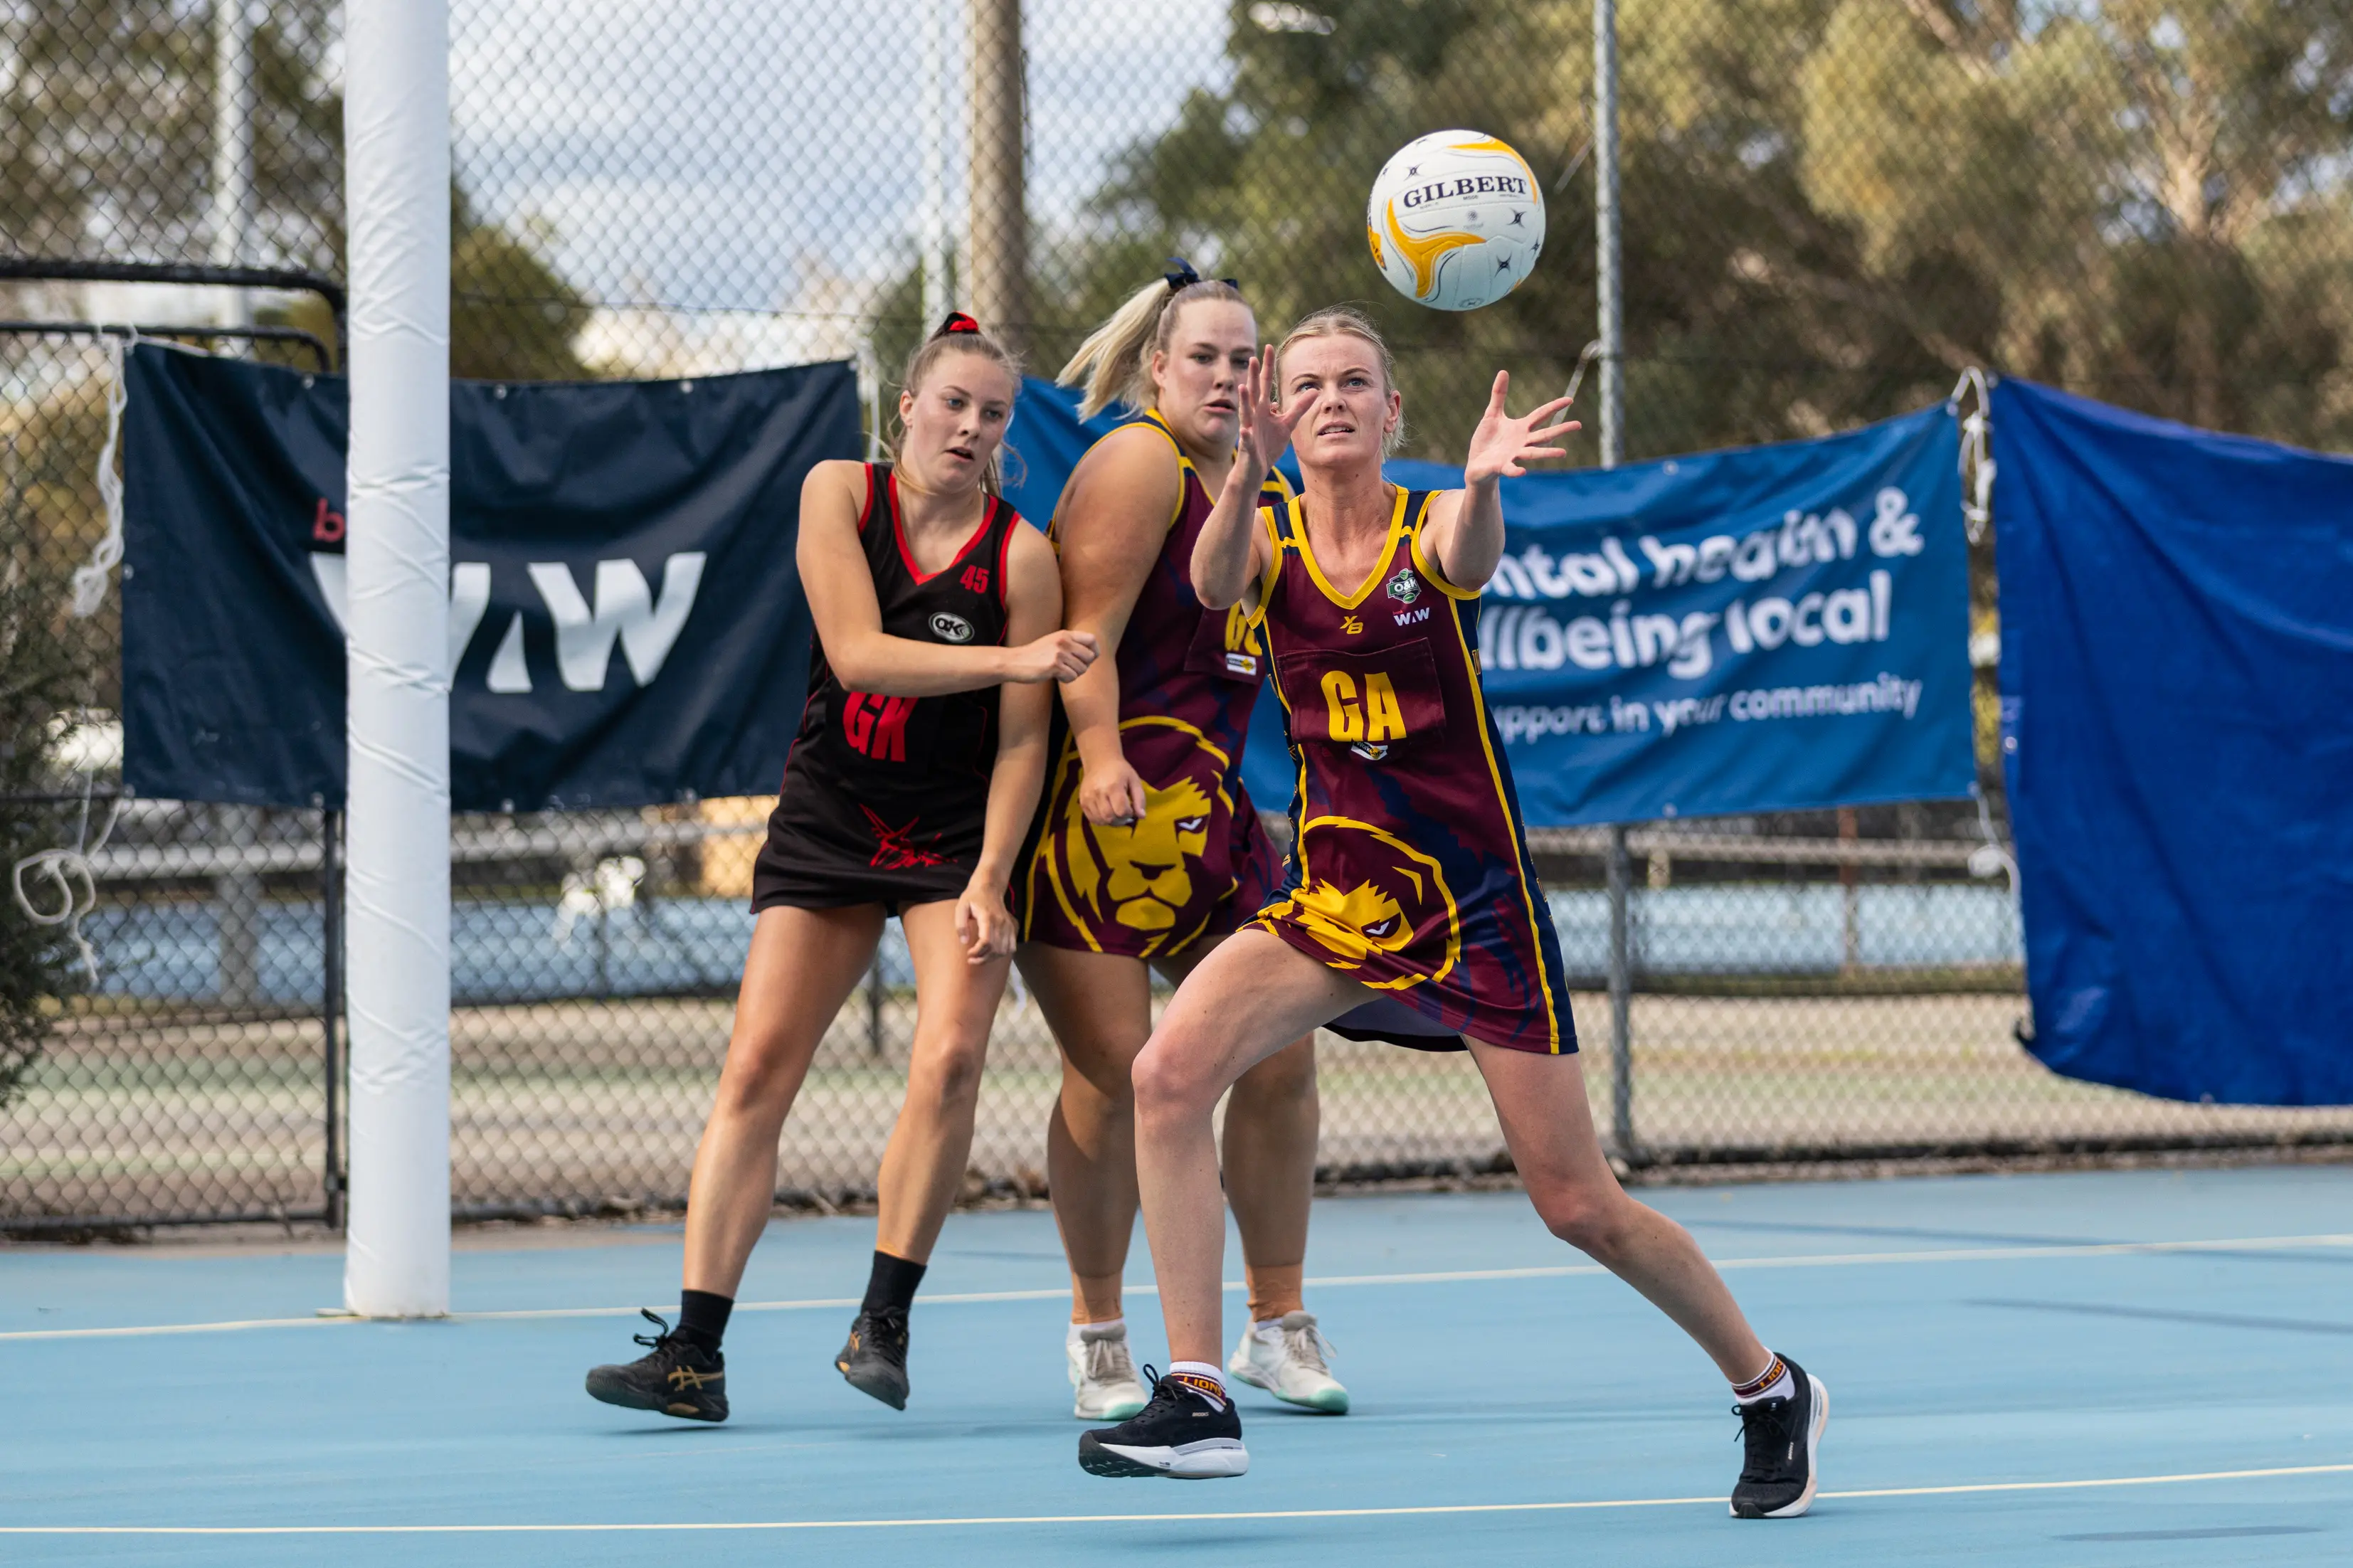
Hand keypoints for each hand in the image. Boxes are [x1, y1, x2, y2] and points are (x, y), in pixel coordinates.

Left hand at [954, 877, 1015, 962]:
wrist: (990, 887)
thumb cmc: (973, 897)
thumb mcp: (961, 907)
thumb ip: (961, 924)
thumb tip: (964, 942)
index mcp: (988, 917)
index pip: (986, 941)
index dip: (977, 952)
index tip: (968, 954)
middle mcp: (1001, 922)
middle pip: (995, 949)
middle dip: (983, 958)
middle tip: (971, 960)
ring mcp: (1008, 926)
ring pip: (1004, 950)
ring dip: (991, 958)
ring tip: (980, 958)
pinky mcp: (1012, 928)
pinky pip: (1011, 947)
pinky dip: (1002, 954)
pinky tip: (992, 953)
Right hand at [1003, 630, 1099, 683]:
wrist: (1015, 662)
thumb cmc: (1035, 655)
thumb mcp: (1054, 642)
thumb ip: (1071, 644)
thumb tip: (1093, 655)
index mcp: (1065, 634)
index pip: (1092, 639)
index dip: (1095, 651)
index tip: (1089, 660)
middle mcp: (1064, 641)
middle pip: (1090, 657)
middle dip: (1083, 666)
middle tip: (1071, 669)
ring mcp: (1059, 653)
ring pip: (1082, 669)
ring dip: (1073, 674)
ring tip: (1059, 671)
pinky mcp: (1054, 665)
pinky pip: (1072, 677)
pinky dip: (1066, 679)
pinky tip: (1055, 676)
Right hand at [1079, 755, 1149, 825]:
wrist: (1099, 761)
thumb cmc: (1120, 771)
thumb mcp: (1134, 781)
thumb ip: (1140, 799)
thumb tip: (1142, 816)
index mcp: (1113, 787)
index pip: (1122, 811)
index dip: (1129, 814)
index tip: (1131, 808)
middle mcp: (1098, 793)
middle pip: (1110, 818)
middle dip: (1120, 820)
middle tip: (1124, 814)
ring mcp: (1088, 798)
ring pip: (1101, 821)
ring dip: (1111, 822)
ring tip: (1116, 813)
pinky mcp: (1082, 802)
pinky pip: (1092, 819)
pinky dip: (1101, 821)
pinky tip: (1107, 813)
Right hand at [1234, 344, 1312, 486]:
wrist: (1255, 469)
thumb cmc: (1268, 446)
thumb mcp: (1286, 425)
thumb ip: (1298, 408)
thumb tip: (1314, 391)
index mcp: (1262, 409)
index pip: (1264, 383)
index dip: (1267, 366)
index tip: (1269, 346)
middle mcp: (1254, 416)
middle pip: (1253, 392)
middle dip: (1252, 376)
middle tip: (1252, 357)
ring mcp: (1249, 430)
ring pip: (1245, 413)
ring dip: (1244, 400)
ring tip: (1244, 387)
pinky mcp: (1247, 447)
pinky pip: (1246, 441)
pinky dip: (1245, 436)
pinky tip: (1245, 431)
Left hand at [1462, 371, 1577, 485]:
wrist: (1476, 463)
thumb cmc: (1486, 440)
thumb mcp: (1492, 414)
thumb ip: (1499, 395)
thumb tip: (1503, 371)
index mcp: (1521, 428)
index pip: (1541, 415)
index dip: (1554, 407)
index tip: (1570, 400)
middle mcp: (1522, 442)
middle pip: (1544, 435)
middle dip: (1561, 429)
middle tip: (1579, 425)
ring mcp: (1514, 455)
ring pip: (1533, 454)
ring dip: (1548, 453)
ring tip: (1563, 453)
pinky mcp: (1502, 467)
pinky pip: (1511, 469)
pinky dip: (1516, 471)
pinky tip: (1523, 471)